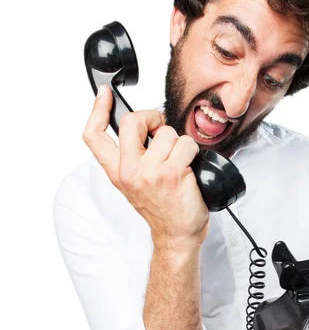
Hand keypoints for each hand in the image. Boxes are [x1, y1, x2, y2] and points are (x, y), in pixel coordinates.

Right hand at [82, 85, 208, 250]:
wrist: (177, 235)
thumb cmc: (164, 209)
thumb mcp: (137, 183)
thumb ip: (134, 157)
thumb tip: (146, 127)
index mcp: (117, 171)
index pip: (94, 136)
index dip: (97, 109)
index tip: (104, 94)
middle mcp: (129, 171)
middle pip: (130, 122)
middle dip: (150, 117)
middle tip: (159, 129)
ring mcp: (149, 172)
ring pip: (166, 132)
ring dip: (179, 142)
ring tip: (180, 161)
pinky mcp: (171, 174)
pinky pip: (186, 144)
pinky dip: (193, 151)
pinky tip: (190, 168)